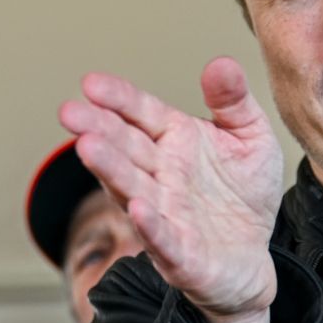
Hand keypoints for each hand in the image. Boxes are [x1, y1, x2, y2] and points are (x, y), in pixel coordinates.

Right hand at [59, 57, 284, 322]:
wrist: (252, 258)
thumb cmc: (244, 194)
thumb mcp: (251, 137)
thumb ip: (234, 102)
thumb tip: (221, 64)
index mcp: (175, 140)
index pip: (140, 113)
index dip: (117, 99)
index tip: (91, 83)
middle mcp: (161, 175)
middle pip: (125, 147)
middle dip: (98, 129)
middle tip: (70, 112)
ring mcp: (165, 213)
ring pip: (132, 188)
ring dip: (110, 170)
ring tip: (87, 148)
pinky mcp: (179, 254)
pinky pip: (162, 238)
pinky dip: (149, 224)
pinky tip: (136, 208)